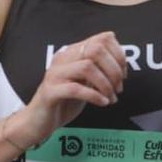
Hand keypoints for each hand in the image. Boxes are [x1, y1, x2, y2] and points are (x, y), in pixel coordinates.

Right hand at [4, 31, 124, 147]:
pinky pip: (75, 89)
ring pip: (87, 67)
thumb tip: (121, 65)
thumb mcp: (85, 82)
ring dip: (105, 84)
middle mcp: (62, 59)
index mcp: (72, 53)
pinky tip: (102, 103)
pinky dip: (94, 96)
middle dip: (114, 69)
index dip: (119, 55)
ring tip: (110, 97)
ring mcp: (54, 74)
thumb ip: (99, 70)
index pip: (102, 39)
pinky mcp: (50, 92)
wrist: (38, 122)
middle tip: (118, 88)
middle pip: (96, 49)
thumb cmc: (64, 102)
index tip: (123, 75)